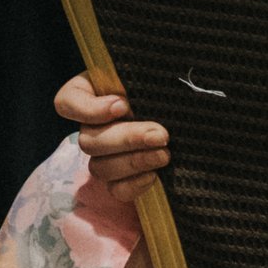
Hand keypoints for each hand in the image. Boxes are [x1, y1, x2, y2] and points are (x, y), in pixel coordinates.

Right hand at [56, 74, 169, 200]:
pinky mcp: (122, 180)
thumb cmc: (175, 91)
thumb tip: (130, 97)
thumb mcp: (158, 77)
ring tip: (165, 154)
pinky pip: (115, 190)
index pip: (67, 102)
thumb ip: (144, 78)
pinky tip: (156, 175)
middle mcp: (94, 126)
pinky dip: (134, 185)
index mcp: (95, 95)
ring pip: (100, 167)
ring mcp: (105, 156)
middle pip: (88, 140)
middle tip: (160, 134)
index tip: (122, 104)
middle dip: (127, 138)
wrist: (199, 121)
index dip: (88, 109)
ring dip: (134, 162)